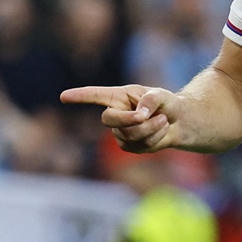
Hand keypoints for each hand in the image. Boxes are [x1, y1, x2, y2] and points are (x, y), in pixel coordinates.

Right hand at [60, 84, 182, 152]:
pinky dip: (156, 137)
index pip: (95, 96)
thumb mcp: (161, 96)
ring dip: (151, 127)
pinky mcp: (129, 146)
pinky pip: (141, 144)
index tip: (63, 96)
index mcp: (119, 97)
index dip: (80, 96)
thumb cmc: (166, 103)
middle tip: (146, 116)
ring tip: (163, 119)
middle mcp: (115, 113)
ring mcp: (120, 132)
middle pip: (109, 119)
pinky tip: (161, 130)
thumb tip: (139, 115)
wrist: (178, 121)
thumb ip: (150, 101)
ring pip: (129, 134)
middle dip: (128, 120)